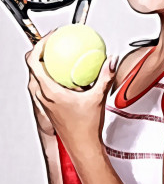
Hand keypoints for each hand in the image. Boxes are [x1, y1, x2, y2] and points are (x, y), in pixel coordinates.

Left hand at [26, 35, 117, 152]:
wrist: (83, 146)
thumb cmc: (85, 129)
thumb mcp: (97, 98)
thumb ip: (105, 76)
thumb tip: (110, 60)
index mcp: (49, 92)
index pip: (34, 62)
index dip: (39, 45)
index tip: (51, 37)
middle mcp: (42, 96)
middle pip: (33, 66)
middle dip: (41, 50)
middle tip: (54, 41)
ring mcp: (44, 101)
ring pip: (36, 76)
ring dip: (44, 62)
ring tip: (57, 53)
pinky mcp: (49, 105)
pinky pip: (44, 84)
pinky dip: (50, 74)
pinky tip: (67, 74)